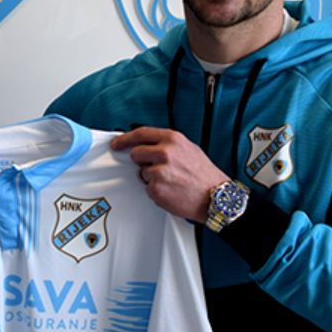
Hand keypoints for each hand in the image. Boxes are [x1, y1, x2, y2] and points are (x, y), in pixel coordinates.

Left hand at [111, 127, 228, 223]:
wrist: (215, 197)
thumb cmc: (204, 175)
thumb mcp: (188, 149)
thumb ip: (167, 144)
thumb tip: (148, 144)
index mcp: (173, 139)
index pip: (141, 133)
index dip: (125, 138)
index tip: (117, 143)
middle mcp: (165, 153)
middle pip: (136, 153)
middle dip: (141, 161)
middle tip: (156, 168)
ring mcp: (159, 171)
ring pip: (142, 172)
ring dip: (151, 178)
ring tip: (171, 181)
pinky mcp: (156, 188)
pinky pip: (147, 188)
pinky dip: (156, 190)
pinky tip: (171, 190)